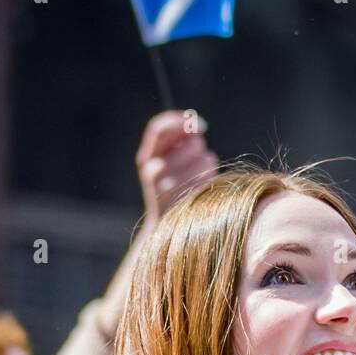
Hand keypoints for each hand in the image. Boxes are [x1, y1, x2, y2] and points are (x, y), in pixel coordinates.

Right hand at [136, 110, 217, 228]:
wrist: (165, 234)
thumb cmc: (170, 194)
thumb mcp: (162, 167)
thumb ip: (174, 143)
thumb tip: (196, 125)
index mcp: (144, 160)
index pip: (158, 128)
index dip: (178, 120)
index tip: (196, 121)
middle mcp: (153, 171)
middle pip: (191, 141)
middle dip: (199, 147)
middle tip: (194, 162)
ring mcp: (170, 185)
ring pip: (204, 155)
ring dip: (206, 162)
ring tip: (197, 178)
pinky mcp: (187, 195)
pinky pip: (209, 171)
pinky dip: (211, 174)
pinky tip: (203, 187)